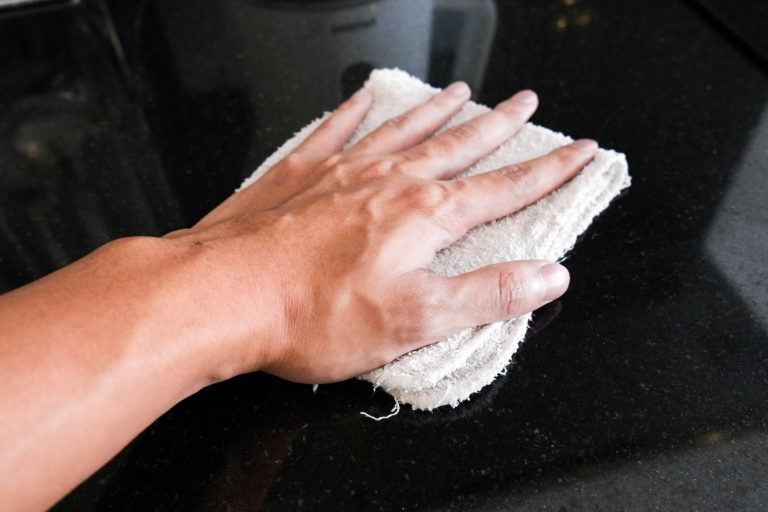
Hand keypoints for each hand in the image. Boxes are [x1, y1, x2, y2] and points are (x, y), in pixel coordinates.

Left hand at [166, 82, 596, 383]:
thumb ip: (487, 294)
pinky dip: (354, 112)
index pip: (503, 188)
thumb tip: (549, 277)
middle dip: (499, 127)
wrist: (223, 295)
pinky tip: (363, 98)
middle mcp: (388, 182)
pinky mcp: (297, 175)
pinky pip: (335, 130)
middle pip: (458, 146)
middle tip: (526, 103)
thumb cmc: (314, 314)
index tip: (580, 151)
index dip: (549, 171)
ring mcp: (341, 172)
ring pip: (402, 131)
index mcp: (423, 217)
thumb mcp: (416, 321)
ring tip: (462, 92)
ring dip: (437, 112)